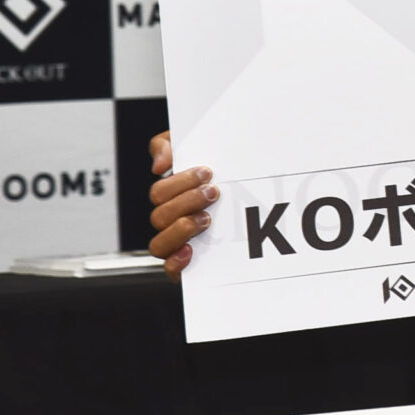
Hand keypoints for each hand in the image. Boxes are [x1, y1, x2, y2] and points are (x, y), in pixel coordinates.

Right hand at [147, 130, 215, 282]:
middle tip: (213, 192)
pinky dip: (175, 262)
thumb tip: (159, 164)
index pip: (159, 192)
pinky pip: (169, 270)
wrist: (256, 207)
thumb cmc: (223, 176)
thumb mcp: (200, 147)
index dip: (179, 182)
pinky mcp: (187, 265)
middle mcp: (172, 221)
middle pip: (159, 215)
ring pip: (158, 244)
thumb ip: (171, 144)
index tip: (207, 173)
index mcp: (173, 197)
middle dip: (187, 201)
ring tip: (207, 219)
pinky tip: (190, 251)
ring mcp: (178, 243)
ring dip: (181, 229)